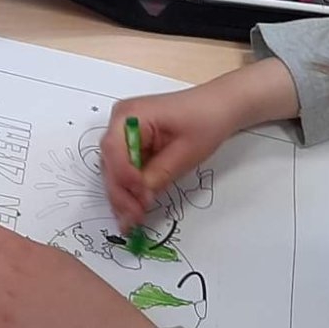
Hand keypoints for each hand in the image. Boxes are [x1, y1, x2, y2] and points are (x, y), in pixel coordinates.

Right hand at [99, 87, 248, 232]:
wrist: (218, 106)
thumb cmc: (205, 121)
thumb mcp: (185, 152)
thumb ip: (158, 175)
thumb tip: (139, 199)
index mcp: (130, 115)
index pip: (113, 149)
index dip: (123, 177)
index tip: (139, 199)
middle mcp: (120, 122)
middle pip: (110, 163)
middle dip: (121, 194)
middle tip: (133, 221)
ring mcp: (123, 133)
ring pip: (114, 170)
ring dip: (123, 195)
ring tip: (133, 220)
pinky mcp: (132, 143)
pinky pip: (125, 169)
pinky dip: (130, 188)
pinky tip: (135, 207)